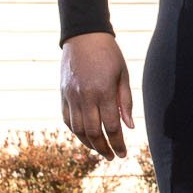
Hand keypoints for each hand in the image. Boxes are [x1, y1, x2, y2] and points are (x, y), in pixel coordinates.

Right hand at [60, 34, 132, 158]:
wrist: (84, 36)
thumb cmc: (109, 54)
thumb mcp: (123, 75)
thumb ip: (125, 102)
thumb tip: (129, 127)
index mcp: (103, 91)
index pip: (112, 126)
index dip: (118, 143)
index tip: (123, 154)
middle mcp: (85, 96)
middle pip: (94, 132)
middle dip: (104, 148)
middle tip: (112, 156)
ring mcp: (71, 96)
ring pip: (78, 129)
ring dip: (89, 143)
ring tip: (100, 149)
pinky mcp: (63, 94)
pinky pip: (67, 119)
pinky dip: (76, 131)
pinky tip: (85, 136)